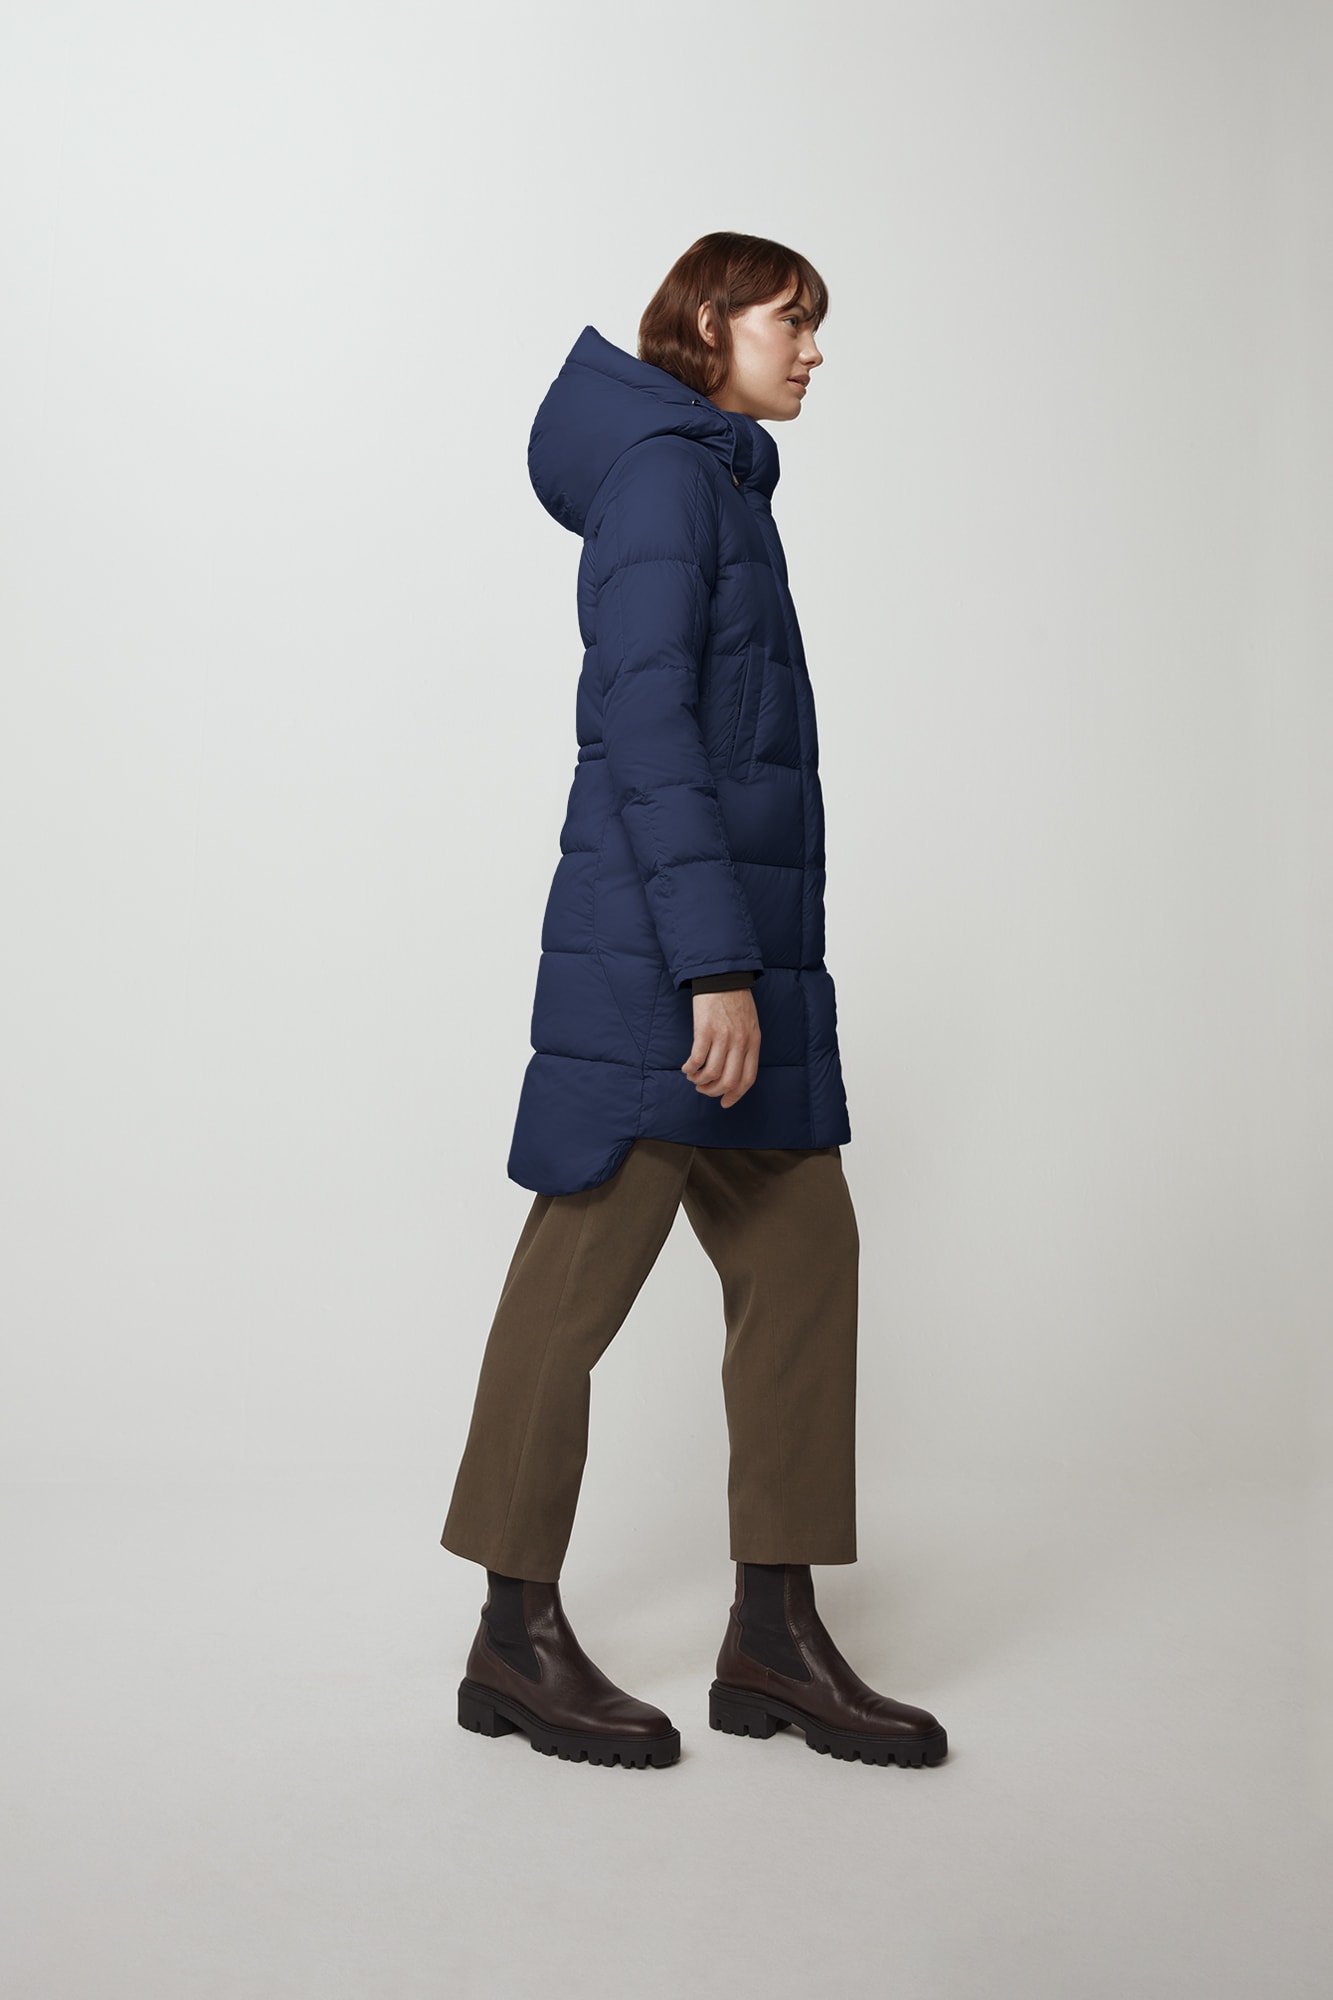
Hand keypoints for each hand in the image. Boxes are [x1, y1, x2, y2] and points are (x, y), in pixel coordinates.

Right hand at [681, 988, 760, 1106]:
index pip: (747, 1078)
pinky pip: (697, 1059)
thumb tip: (734, 1070)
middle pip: (729, 1080)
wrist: (723, 976)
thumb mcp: (750, 1024)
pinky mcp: (705, 1029)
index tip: (725, 1102)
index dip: (735, 1095)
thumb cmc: (735, 1000)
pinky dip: (690, 1068)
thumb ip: (746, 1045)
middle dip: (714, 1091)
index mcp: (753, 1042)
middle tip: (704, 1089)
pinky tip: (687, 1067)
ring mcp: (723, 1036)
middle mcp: (740, 1042)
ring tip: (694, 1078)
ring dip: (700, 1081)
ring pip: (711, 1073)